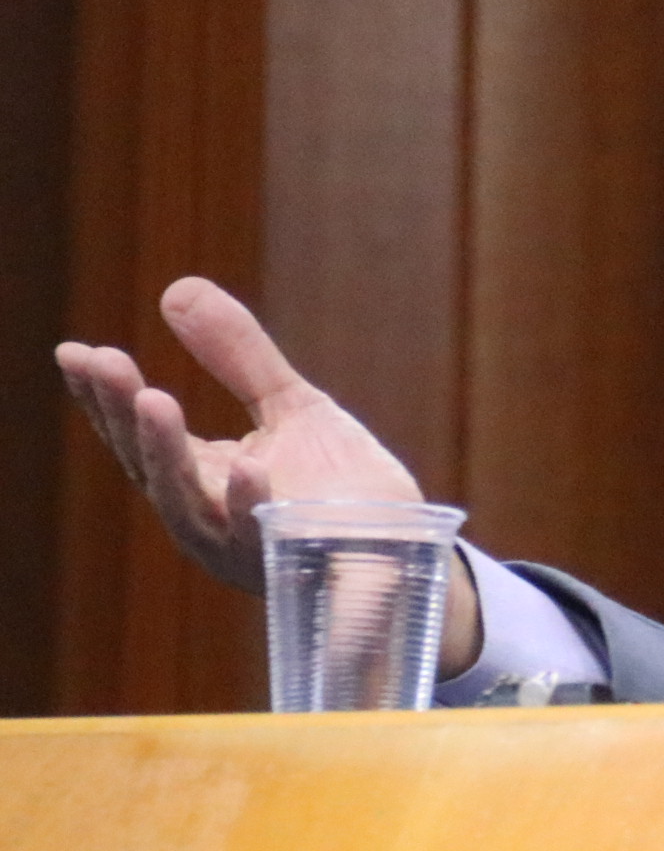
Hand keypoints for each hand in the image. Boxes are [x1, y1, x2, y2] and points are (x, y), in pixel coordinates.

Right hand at [56, 278, 482, 671]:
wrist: (401, 546)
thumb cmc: (338, 484)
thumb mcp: (288, 404)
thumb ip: (237, 353)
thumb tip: (175, 289)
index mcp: (200, 477)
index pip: (137, 435)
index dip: (102, 397)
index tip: (74, 353)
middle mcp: (207, 515)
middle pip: (150, 466)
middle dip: (123, 415)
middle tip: (104, 364)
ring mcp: (243, 544)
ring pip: (190, 504)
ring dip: (167, 453)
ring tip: (153, 399)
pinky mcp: (291, 562)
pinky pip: (264, 537)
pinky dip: (252, 503)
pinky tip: (248, 466)